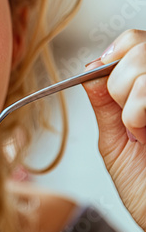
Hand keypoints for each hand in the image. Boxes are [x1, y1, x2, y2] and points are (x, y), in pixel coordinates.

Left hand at [83, 29, 145, 230]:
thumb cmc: (145, 189)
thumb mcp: (116, 143)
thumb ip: (106, 106)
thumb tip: (90, 69)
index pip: (133, 42)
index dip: (115, 53)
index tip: (104, 76)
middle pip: (140, 46)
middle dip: (120, 78)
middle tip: (126, 114)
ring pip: (145, 62)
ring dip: (133, 96)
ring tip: (139, 127)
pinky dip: (140, 105)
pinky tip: (144, 128)